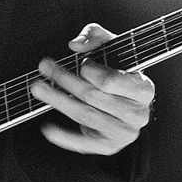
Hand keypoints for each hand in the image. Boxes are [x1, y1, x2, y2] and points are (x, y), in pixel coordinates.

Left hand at [30, 23, 154, 154]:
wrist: (129, 103)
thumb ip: (96, 36)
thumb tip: (75, 44)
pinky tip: (47, 129)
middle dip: (65, 79)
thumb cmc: (120, 72)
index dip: (91, 71)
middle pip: (93, 97)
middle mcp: (138, 114)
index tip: (81, 63)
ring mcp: (123, 133)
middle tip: (45, 67)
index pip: (111, 81)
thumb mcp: (114, 47)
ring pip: (84, 116)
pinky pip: (83, 143)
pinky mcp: (109, 146)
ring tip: (37, 88)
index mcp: (144, 89)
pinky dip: (64, 137)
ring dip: (58, 100)